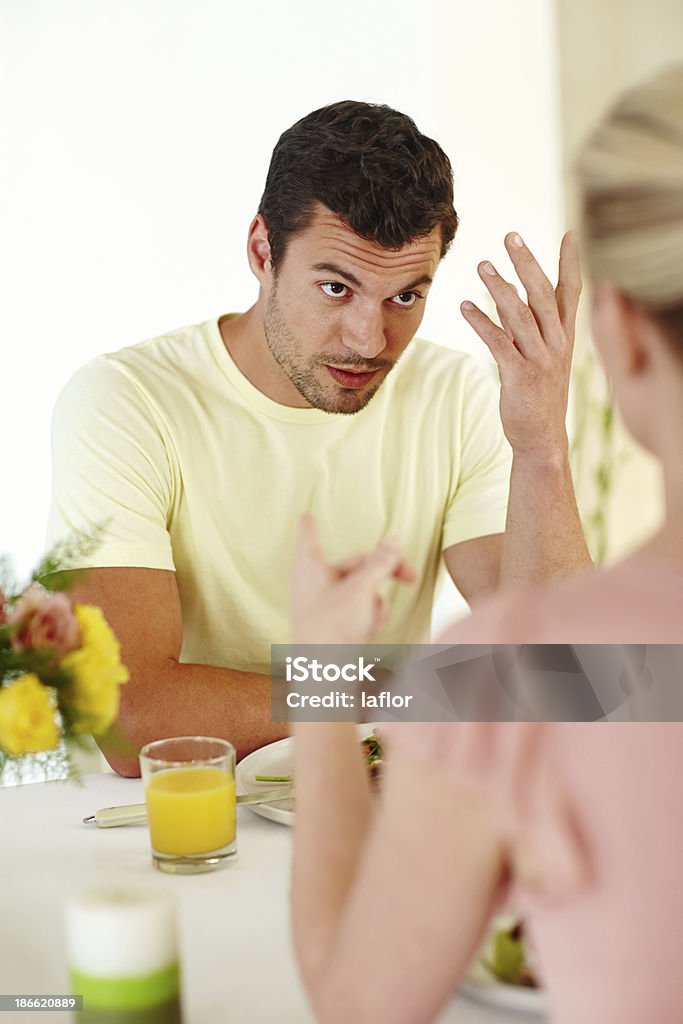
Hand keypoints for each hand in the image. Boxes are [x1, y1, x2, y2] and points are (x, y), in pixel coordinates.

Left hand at [291, 516, 415, 644]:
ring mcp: (324, 604)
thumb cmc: (333, 624)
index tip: (304, 515)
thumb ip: (380, 563)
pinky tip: (369, 632)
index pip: (309, 537)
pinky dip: (369, 617)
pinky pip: (358, 609)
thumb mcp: (362, 588)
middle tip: (413, 577)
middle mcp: (315, 582)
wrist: (324, 674)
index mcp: (311, 566)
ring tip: (372, 620)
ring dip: (376, 603)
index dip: (310, 526)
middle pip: (354, 565)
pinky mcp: (333, 623)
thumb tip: (394, 538)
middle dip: (383, 573)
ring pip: (361, 589)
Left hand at [461, 231, 581, 458]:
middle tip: (511, 236)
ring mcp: (540, 360)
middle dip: (527, 263)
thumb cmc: (539, 396)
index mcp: (565, 338)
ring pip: (520, 315)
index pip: (572, 293)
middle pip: (544, 295)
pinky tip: (464, 307)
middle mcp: (557, 344)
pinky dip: (481, 322)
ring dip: (499, 288)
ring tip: (481, 265)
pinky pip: (499, 343)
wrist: (541, 438)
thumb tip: (515, 297)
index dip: (570, 263)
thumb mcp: (545, 358)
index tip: (569, 233)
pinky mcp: (519, 376)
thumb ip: (533, 328)